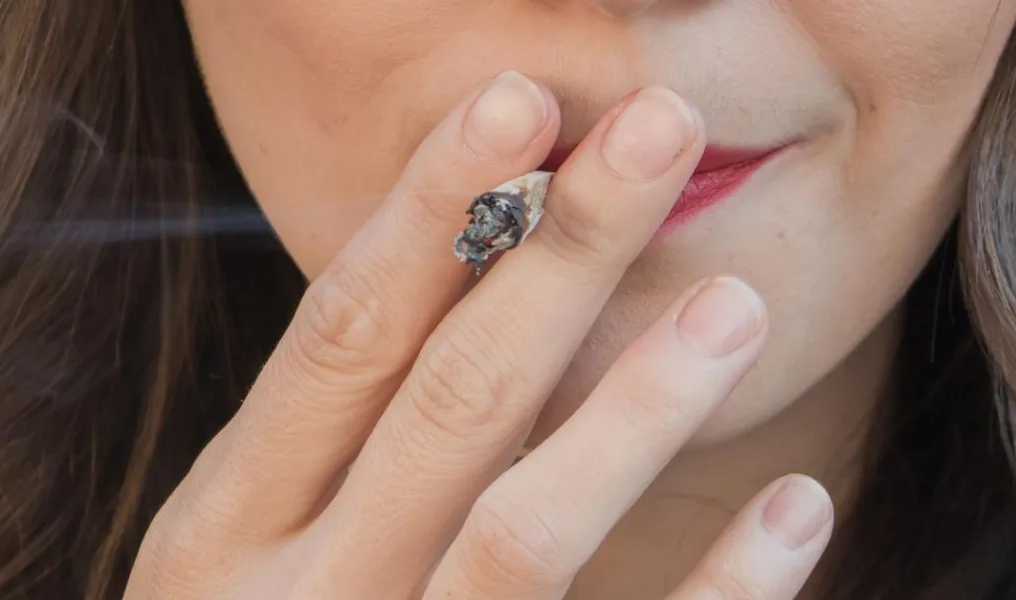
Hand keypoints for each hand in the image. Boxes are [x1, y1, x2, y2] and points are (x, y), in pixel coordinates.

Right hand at [125, 71, 832, 599]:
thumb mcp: (245, 549)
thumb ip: (326, 438)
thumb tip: (445, 267)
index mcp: (222, 529)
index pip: (339, 335)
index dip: (430, 211)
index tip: (518, 104)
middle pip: (446, 400)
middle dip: (556, 256)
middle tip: (659, 136)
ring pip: (520, 531)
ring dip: (635, 408)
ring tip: (733, 304)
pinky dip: (713, 595)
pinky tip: (793, 511)